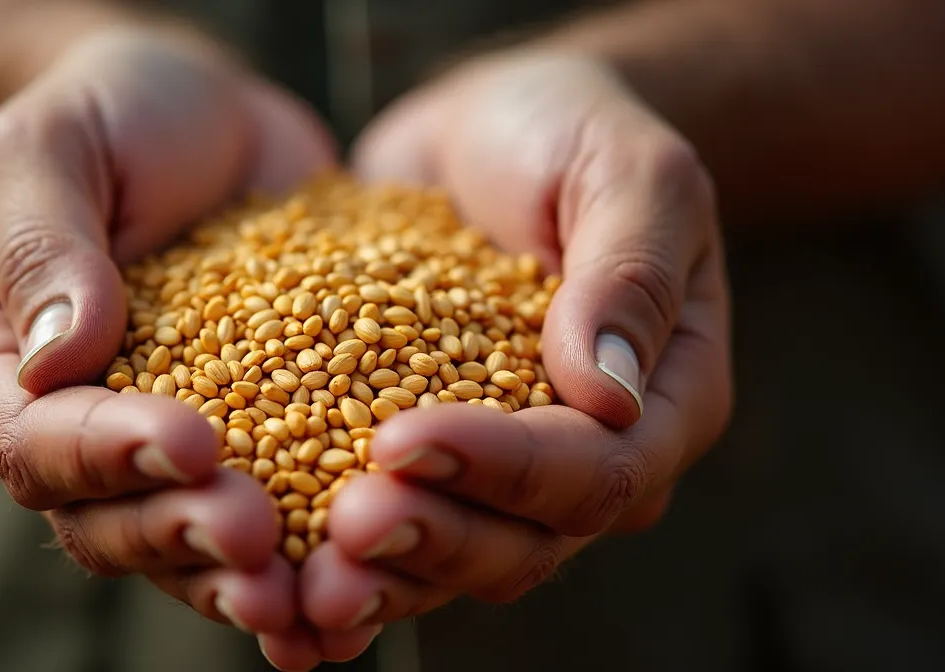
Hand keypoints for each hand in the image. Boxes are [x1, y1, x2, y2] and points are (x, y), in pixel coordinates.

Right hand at [0, 25, 336, 641]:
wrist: (199, 114)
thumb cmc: (105, 113)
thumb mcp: (50, 147)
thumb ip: (45, 244)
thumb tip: (61, 359)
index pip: (33, 441)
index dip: (107, 456)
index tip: (194, 443)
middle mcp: (74, 425)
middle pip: (106, 520)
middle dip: (182, 535)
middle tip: (257, 538)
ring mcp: (165, 438)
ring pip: (185, 539)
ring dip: (243, 575)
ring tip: (311, 601)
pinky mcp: (252, 431)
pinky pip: (272, 505)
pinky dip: (309, 551)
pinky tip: (361, 584)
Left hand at [298, 51, 731, 631]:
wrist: (490, 130)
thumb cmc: (572, 134)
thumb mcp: (628, 173)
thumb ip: (629, 274)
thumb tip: (608, 393)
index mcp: (665, 402)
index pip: (596, 470)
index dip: (503, 470)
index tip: (402, 439)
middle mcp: (590, 457)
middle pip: (524, 541)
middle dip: (432, 539)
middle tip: (344, 530)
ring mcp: (506, 469)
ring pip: (454, 556)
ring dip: (381, 574)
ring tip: (300, 577)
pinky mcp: (427, 455)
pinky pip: (396, 521)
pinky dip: (339, 556)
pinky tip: (280, 576)